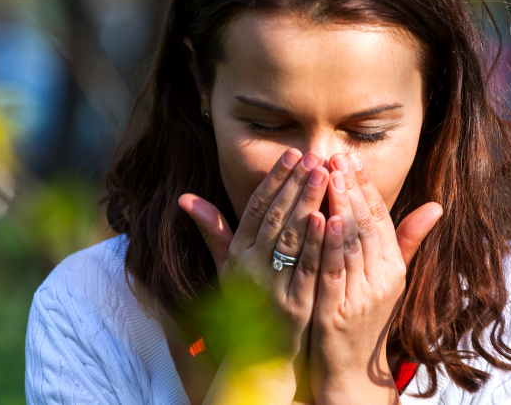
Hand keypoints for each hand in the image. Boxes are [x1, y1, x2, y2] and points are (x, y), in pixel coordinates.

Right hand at [181, 148, 329, 403]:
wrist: (258, 356)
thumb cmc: (246, 303)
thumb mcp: (226, 266)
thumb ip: (212, 230)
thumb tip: (184, 198)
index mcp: (236, 254)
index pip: (255, 209)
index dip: (273, 180)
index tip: (291, 154)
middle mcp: (250, 267)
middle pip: (274, 218)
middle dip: (294, 184)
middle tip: (313, 156)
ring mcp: (271, 287)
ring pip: (289, 239)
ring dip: (307, 205)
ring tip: (324, 176)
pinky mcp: (293, 306)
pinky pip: (305, 270)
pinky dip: (314, 244)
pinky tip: (327, 220)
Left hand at [309, 152, 442, 403]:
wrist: (350, 371)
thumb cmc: (364, 318)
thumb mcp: (389, 278)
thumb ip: (407, 241)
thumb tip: (437, 205)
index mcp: (393, 268)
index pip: (381, 219)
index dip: (366, 187)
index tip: (351, 158)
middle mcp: (382, 280)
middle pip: (367, 226)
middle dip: (351, 188)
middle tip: (336, 156)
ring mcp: (361, 297)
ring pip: (351, 244)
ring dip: (340, 206)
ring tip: (328, 176)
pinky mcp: (337, 312)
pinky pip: (334, 272)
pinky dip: (330, 244)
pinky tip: (322, 219)